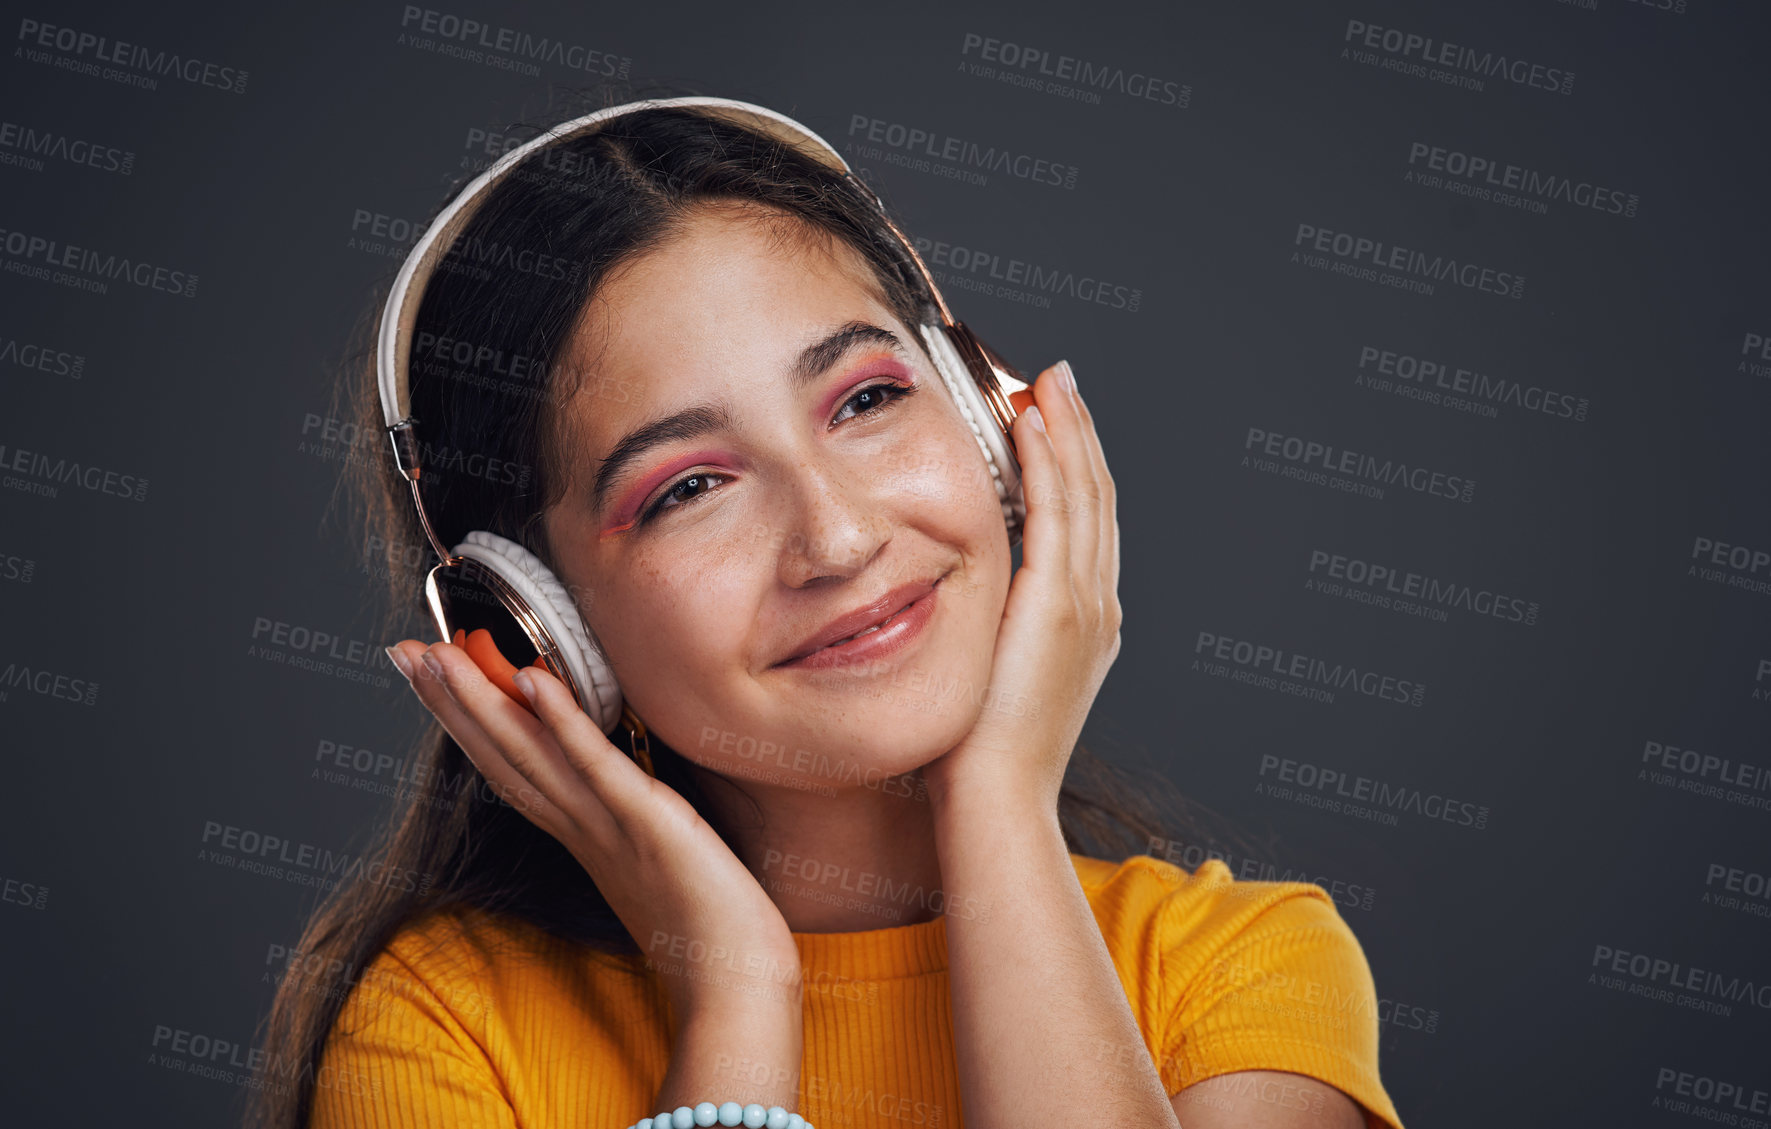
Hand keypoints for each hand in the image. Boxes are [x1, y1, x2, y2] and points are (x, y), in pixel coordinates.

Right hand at [385, 637, 803, 1021]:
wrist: (737, 990)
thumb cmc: (710, 935)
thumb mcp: (656, 869)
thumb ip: (628, 835)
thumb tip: (619, 808)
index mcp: (585, 838)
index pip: (512, 771)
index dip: (468, 726)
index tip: (432, 680)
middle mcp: (584, 830)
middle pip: (503, 757)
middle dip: (452, 703)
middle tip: (405, 652)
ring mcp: (610, 827)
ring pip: (531, 756)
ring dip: (482, 702)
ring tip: (438, 656)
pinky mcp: (649, 823)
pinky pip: (597, 767)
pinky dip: (563, 722)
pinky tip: (533, 680)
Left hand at [920, 359, 1121, 813]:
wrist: (995, 797)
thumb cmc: (978, 755)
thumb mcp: (992, 678)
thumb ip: (991, 632)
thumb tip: (961, 605)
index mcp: (1087, 624)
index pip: (1086, 526)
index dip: (1074, 468)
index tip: (1053, 422)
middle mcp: (1098, 607)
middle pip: (1097, 499)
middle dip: (1079, 435)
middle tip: (1060, 382)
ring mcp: (1085, 604)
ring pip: (1085, 496)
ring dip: (1067, 433)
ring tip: (1050, 385)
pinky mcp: (1058, 604)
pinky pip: (1056, 514)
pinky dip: (1049, 463)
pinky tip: (1031, 424)